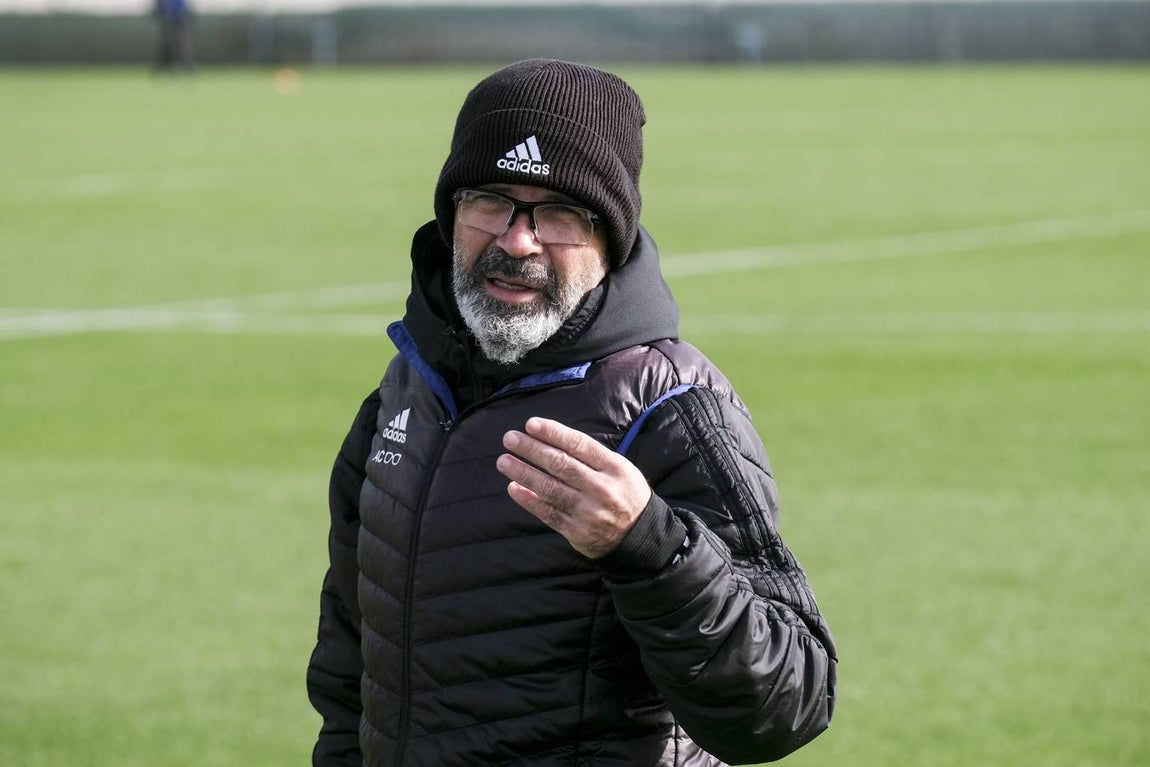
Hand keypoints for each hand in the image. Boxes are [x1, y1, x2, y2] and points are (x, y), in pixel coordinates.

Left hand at [496, 417, 651, 558]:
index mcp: (614, 468)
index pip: (579, 445)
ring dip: (524, 473)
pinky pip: (549, 514)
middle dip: (532, 449)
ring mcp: (589, 512)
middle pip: (561, 464)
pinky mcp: (578, 532)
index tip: (531, 424)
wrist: (641, 536)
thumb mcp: (620, 469)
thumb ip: (591, 457)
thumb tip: (551, 440)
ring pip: (550, 489)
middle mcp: (601, 488)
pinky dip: (529, 501)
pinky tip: (513, 488)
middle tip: (510, 439)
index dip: (553, 433)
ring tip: (504, 461)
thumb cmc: (624, 494)